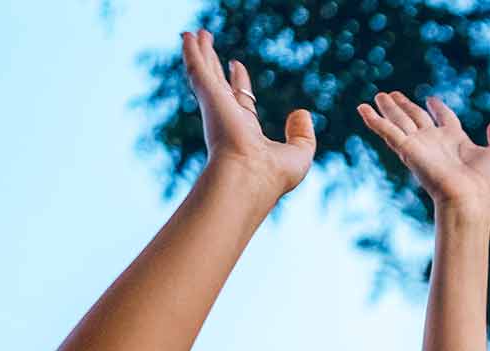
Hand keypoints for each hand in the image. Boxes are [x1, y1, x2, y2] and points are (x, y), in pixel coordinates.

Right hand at [180, 30, 314, 196]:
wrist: (249, 178)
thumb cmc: (273, 175)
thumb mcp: (299, 154)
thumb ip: (302, 134)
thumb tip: (302, 113)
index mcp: (245, 132)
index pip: (240, 101)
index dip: (239, 82)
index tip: (236, 65)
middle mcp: (226, 118)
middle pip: (217, 83)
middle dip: (213, 63)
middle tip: (207, 44)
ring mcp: (215, 108)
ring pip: (204, 73)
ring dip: (199, 52)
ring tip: (194, 32)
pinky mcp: (209, 98)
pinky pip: (197, 68)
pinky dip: (192, 52)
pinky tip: (188, 36)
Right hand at [356, 91, 489, 212]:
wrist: (470, 199)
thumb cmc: (486, 182)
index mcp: (455, 139)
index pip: (444, 118)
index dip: (438, 108)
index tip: (431, 99)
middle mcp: (435, 141)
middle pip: (416, 117)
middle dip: (405, 105)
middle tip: (393, 94)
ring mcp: (419, 145)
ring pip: (400, 121)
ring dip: (388, 108)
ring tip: (379, 96)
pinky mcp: (407, 150)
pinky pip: (387, 131)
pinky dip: (374, 120)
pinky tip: (361, 108)